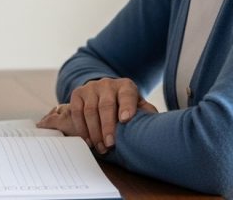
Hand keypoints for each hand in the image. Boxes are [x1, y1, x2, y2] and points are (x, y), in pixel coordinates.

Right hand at [37, 78, 156, 153]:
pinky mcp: (78, 93)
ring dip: (94, 132)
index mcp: (126, 86)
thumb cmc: (125, 106)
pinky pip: (76, 112)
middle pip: (106, 105)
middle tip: (110, 144)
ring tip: (100, 148)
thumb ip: (146, 114)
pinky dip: (81, 128)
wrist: (104, 93)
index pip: (127, 95)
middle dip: (107, 127)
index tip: (125, 120)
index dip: (126, 107)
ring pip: (90, 110)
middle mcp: (107, 84)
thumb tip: (155, 126)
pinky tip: (88, 141)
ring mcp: (91, 88)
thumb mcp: (138, 107)